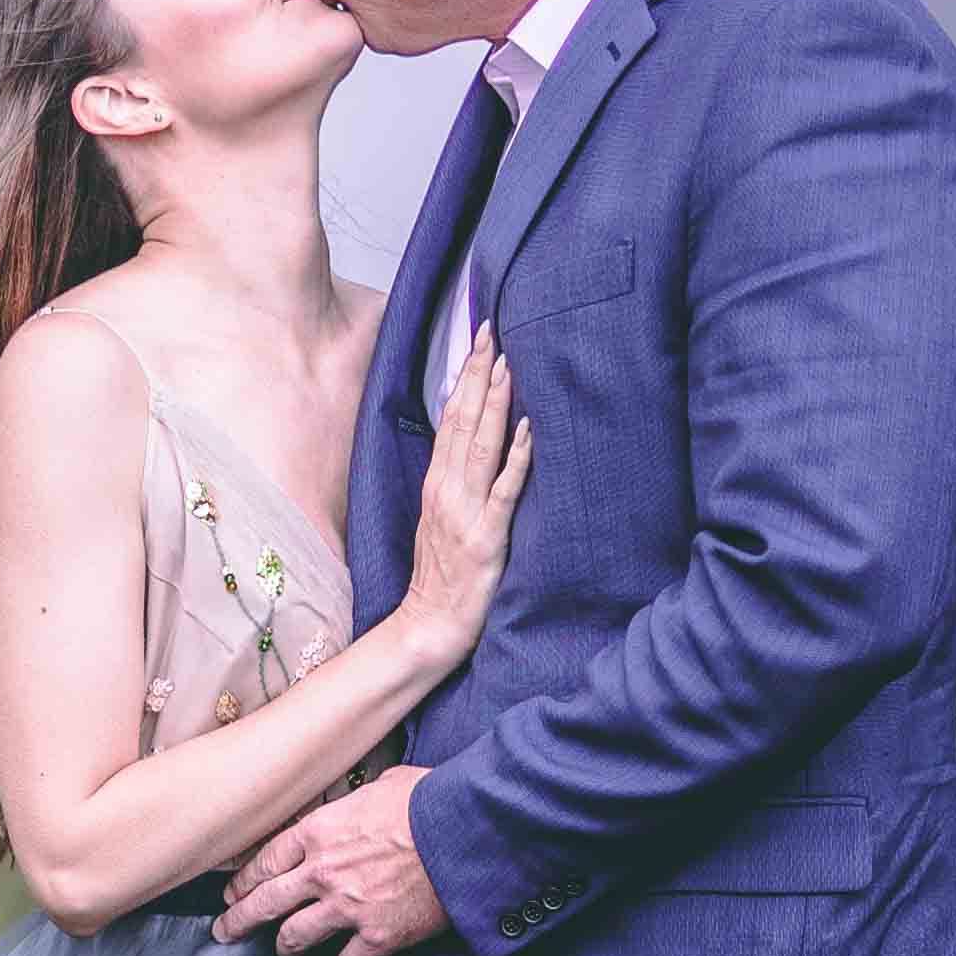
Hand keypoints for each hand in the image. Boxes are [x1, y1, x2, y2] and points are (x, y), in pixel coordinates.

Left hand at [217, 763, 449, 955]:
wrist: (465, 832)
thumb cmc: (431, 801)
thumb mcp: (383, 784)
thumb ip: (357, 802)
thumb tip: (362, 802)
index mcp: (320, 831)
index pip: (265, 861)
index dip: (243, 880)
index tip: (233, 891)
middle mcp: (323, 871)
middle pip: (264, 902)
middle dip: (238, 919)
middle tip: (225, 931)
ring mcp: (347, 907)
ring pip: (294, 937)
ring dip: (285, 949)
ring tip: (284, 955)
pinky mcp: (377, 937)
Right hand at [401, 328, 531, 664]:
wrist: (427, 625)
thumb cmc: (441, 576)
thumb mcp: (440, 519)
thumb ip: (454, 482)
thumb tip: (469, 442)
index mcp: (437, 483)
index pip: (452, 417)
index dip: (465, 376)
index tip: (479, 339)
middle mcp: (447, 489)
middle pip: (463, 420)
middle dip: (479, 373)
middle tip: (492, 331)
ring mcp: (465, 512)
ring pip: (481, 445)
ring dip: (495, 402)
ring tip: (508, 363)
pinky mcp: (486, 536)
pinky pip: (504, 490)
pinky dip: (516, 457)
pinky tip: (527, 428)